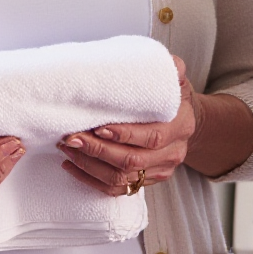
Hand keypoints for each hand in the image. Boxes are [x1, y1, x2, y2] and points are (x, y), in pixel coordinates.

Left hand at [58, 57, 198, 196]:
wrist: (184, 122)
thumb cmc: (172, 99)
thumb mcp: (175, 81)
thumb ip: (170, 69)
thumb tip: (170, 63)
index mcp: (180, 127)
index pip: (151, 136)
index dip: (124, 135)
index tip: (98, 128)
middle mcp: (172, 153)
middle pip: (132, 161)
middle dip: (98, 151)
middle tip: (72, 138)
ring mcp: (160, 171)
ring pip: (122, 178)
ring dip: (90, 165)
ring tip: (68, 149)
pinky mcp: (147, 182)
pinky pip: (117, 190)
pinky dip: (91, 180)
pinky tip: (73, 166)